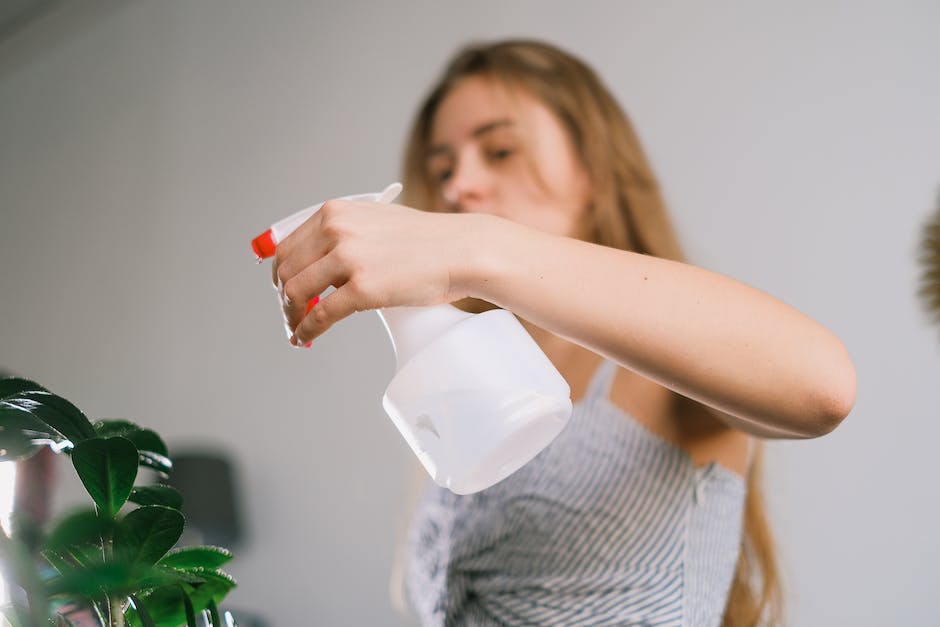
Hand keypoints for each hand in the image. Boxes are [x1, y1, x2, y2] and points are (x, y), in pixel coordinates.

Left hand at [271, 199, 472, 345]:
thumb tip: (322, 266)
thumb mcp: (377, 222)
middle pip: (287, 270)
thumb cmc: (427, 240)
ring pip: (297, 292)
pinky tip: (305, 337)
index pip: (289, 244)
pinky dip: (307, 329)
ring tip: (297, 327)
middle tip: (291, 312)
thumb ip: (347, 236)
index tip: (284, 287)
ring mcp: (349, 259)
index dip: (282, 272)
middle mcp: (337, 230)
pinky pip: (320, 315)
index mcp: (336, 212)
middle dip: (284, 295)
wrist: (461, 250)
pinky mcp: (362, 288)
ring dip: (291, 314)